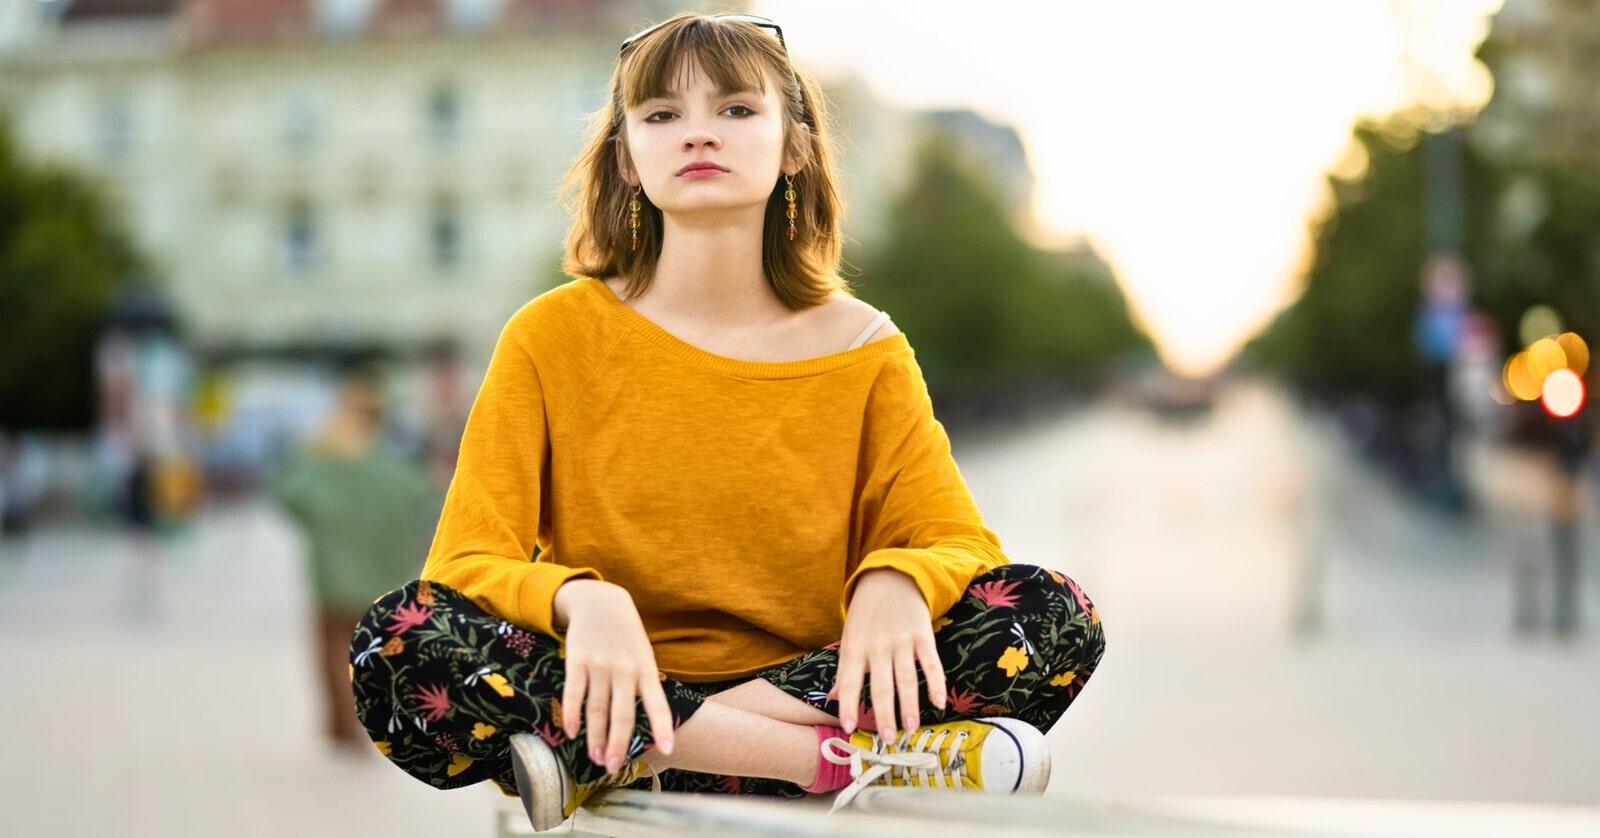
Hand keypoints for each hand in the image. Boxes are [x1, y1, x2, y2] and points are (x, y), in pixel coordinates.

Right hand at [553, 580, 673, 770]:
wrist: (600, 599)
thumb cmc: (626, 635)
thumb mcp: (643, 654)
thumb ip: (643, 684)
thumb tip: (644, 720)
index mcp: (645, 669)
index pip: (657, 703)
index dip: (662, 727)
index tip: (667, 750)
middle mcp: (625, 670)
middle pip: (622, 714)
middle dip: (617, 743)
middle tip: (613, 767)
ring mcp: (600, 665)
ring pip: (597, 709)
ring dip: (595, 737)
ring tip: (594, 758)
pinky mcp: (577, 660)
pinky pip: (573, 693)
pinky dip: (571, 714)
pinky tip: (571, 733)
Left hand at [831, 568, 946, 737]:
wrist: (890, 578)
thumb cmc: (866, 615)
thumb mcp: (849, 639)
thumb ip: (844, 670)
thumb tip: (832, 699)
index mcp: (854, 648)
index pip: (848, 682)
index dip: (847, 705)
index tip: (848, 728)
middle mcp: (877, 647)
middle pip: (880, 686)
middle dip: (884, 714)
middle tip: (888, 739)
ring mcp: (901, 641)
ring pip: (906, 678)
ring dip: (909, 704)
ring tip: (911, 727)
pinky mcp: (922, 635)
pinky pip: (930, 663)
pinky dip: (935, 683)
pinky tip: (938, 702)